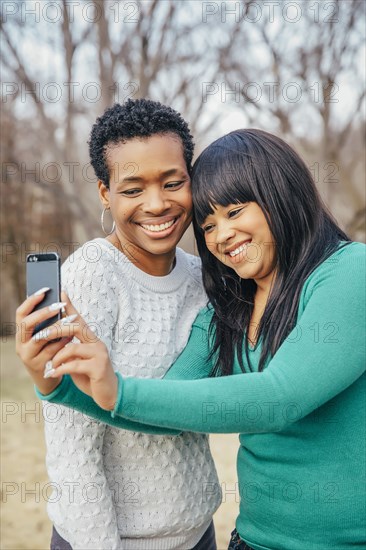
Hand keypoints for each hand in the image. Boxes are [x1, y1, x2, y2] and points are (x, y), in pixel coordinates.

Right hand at [15, 288, 72, 393]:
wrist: (49, 375)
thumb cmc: (49, 349)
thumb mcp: (47, 333)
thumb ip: (51, 317)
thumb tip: (62, 293)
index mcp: (21, 332)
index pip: (20, 313)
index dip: (31, 301)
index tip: (45, 290)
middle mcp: (20, 343)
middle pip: (27, 324)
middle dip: (44, 313)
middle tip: (59, 306)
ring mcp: (27, 355)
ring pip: (40, 338)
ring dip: (57, 328)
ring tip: (71, 319)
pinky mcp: (38, 365)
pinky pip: (51, 351)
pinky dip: (62, 342)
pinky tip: (71, 337)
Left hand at [42, 293, 117, 410]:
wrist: (109, 394)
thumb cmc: (91, 376)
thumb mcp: (78, 361)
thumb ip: (70, 350)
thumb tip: (55, 342)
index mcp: (92, 340)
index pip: (80, 320)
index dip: (71, 306)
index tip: (62, 292)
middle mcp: (97, 343)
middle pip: (75, 328)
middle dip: (55, 331)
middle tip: (39, 337)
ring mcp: (99, 355)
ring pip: (72, 348)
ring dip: (57, 358)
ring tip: (50, 367)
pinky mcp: (98, 368)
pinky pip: (74, 364)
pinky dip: (61, 369)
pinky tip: (54, 373)